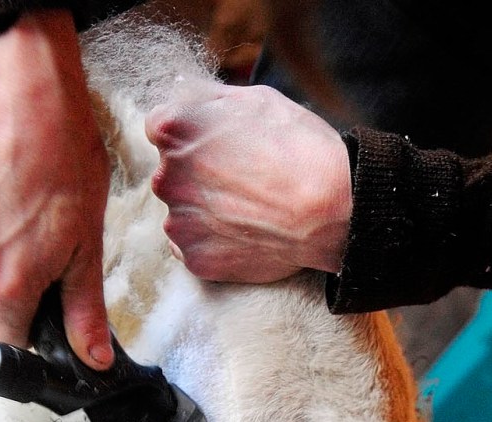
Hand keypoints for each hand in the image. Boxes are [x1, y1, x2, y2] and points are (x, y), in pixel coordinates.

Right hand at [0, 9, 112, 367]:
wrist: (20, 82)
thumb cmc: (60, 154)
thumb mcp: (88, 241)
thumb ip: (85, 308)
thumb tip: (93, 358)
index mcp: (7, 283)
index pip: (7, 346)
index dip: (31, 341)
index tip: (47, 326)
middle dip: (21, 290)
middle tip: (50, 248)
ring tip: (26, 209)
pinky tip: (3, 189)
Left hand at [145, 81, 351, 282]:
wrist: (331, 210)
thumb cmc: (299, 148)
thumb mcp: (256, 99)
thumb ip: (207, 97)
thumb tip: (180, 92)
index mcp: (173, 130)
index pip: (160, 127)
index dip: (191, 134)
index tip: (218, 144)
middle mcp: (166, 177)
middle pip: (169, 172)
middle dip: (196, 173)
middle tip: (240, 178)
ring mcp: (178, 222)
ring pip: (180, 211)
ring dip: (203, 209)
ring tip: (246, 208)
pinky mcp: (194, 258)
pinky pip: (191, 246)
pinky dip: (211, 241)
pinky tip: (243, 232)